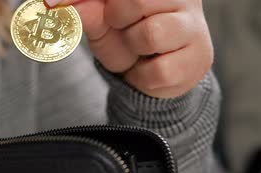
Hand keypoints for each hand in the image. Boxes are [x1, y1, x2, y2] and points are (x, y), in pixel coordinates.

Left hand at [46, 0, 213, 98]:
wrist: (150, 78)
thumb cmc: (127, 40)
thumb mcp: (101, 24)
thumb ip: (88, 11)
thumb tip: (64, 3)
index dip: (96, 1)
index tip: (62, 5)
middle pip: (135, 1)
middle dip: (118, 20)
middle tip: (124, 28)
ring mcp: (195, 27)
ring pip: (151, 33)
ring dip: (133, 48)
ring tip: (139, 49)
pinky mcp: (198, 60)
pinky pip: (159, 69)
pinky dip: (144, 76)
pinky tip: (149, 69)